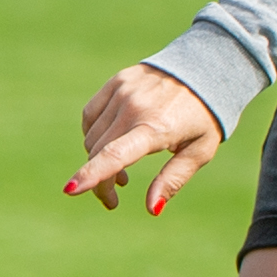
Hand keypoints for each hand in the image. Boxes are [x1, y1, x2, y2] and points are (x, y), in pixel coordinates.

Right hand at [69, 65, 222, 214]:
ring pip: (92, 137)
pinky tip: (109, 145)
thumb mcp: (199, 152)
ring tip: (121, 175)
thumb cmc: (205, 116)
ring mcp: (122, 92)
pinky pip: (91, 115)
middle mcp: (134, 107)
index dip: (92, 174)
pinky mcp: (116, 82)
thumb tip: (151, 209)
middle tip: (113, 200)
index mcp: (157, 128)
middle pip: (99, 152)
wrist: (204, 67)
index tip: (71, 190)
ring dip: (97, 161)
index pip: (116, 154)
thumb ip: (173, 180)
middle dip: (101, 183)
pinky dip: (93, 136)